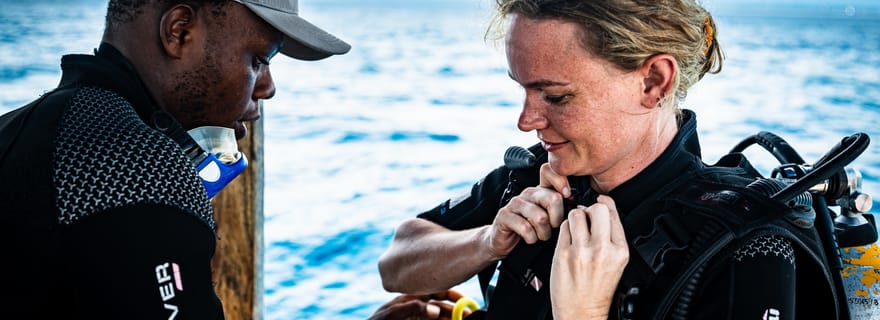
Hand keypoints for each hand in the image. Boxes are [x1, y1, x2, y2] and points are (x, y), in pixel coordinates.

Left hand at [367, 289, 471, 319]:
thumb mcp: (392, 314)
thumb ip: (413, 308)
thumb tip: (434, 309)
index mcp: (411, 299)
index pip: (435, 292)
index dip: (451, 295)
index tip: (464, 301)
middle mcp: (417, 309)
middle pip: (442, 308)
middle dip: (456, 311)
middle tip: (469, 316)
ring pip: (440, 319)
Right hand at [487, 164, 566, 257]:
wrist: (505, 241)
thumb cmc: (531, 230)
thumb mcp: (549, 218)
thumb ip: (561, 209)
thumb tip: (578, 207)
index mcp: (540, 191)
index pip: (548, 171)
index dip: (561, 181)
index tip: (567, 196)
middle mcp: (528, 194)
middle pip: (552, 198)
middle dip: (557, 219)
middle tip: (552, 228)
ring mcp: (515, 203)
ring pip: (540, 217)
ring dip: (544, 233)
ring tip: (541, 236)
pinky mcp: (504, 215)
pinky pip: (525, 227)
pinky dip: (531, 238)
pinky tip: (530, 239)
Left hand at [550, 195, 628, 319]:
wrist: (581, 312)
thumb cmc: (597, 290)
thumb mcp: (616, 263)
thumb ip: (612, 237)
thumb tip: (602, 208)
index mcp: (620, 251)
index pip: (613, 213)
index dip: (605, 204)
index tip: (600, 202)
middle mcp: (602, 250)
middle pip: (597, 209)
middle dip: (590, 210)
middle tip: (587, 219)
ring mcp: (582, 251)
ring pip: (576, 214)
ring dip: (575, 218)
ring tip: (576, 230)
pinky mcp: (563, 254)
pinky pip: (563, 228)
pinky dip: (564, 230)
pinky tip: (568, 240)